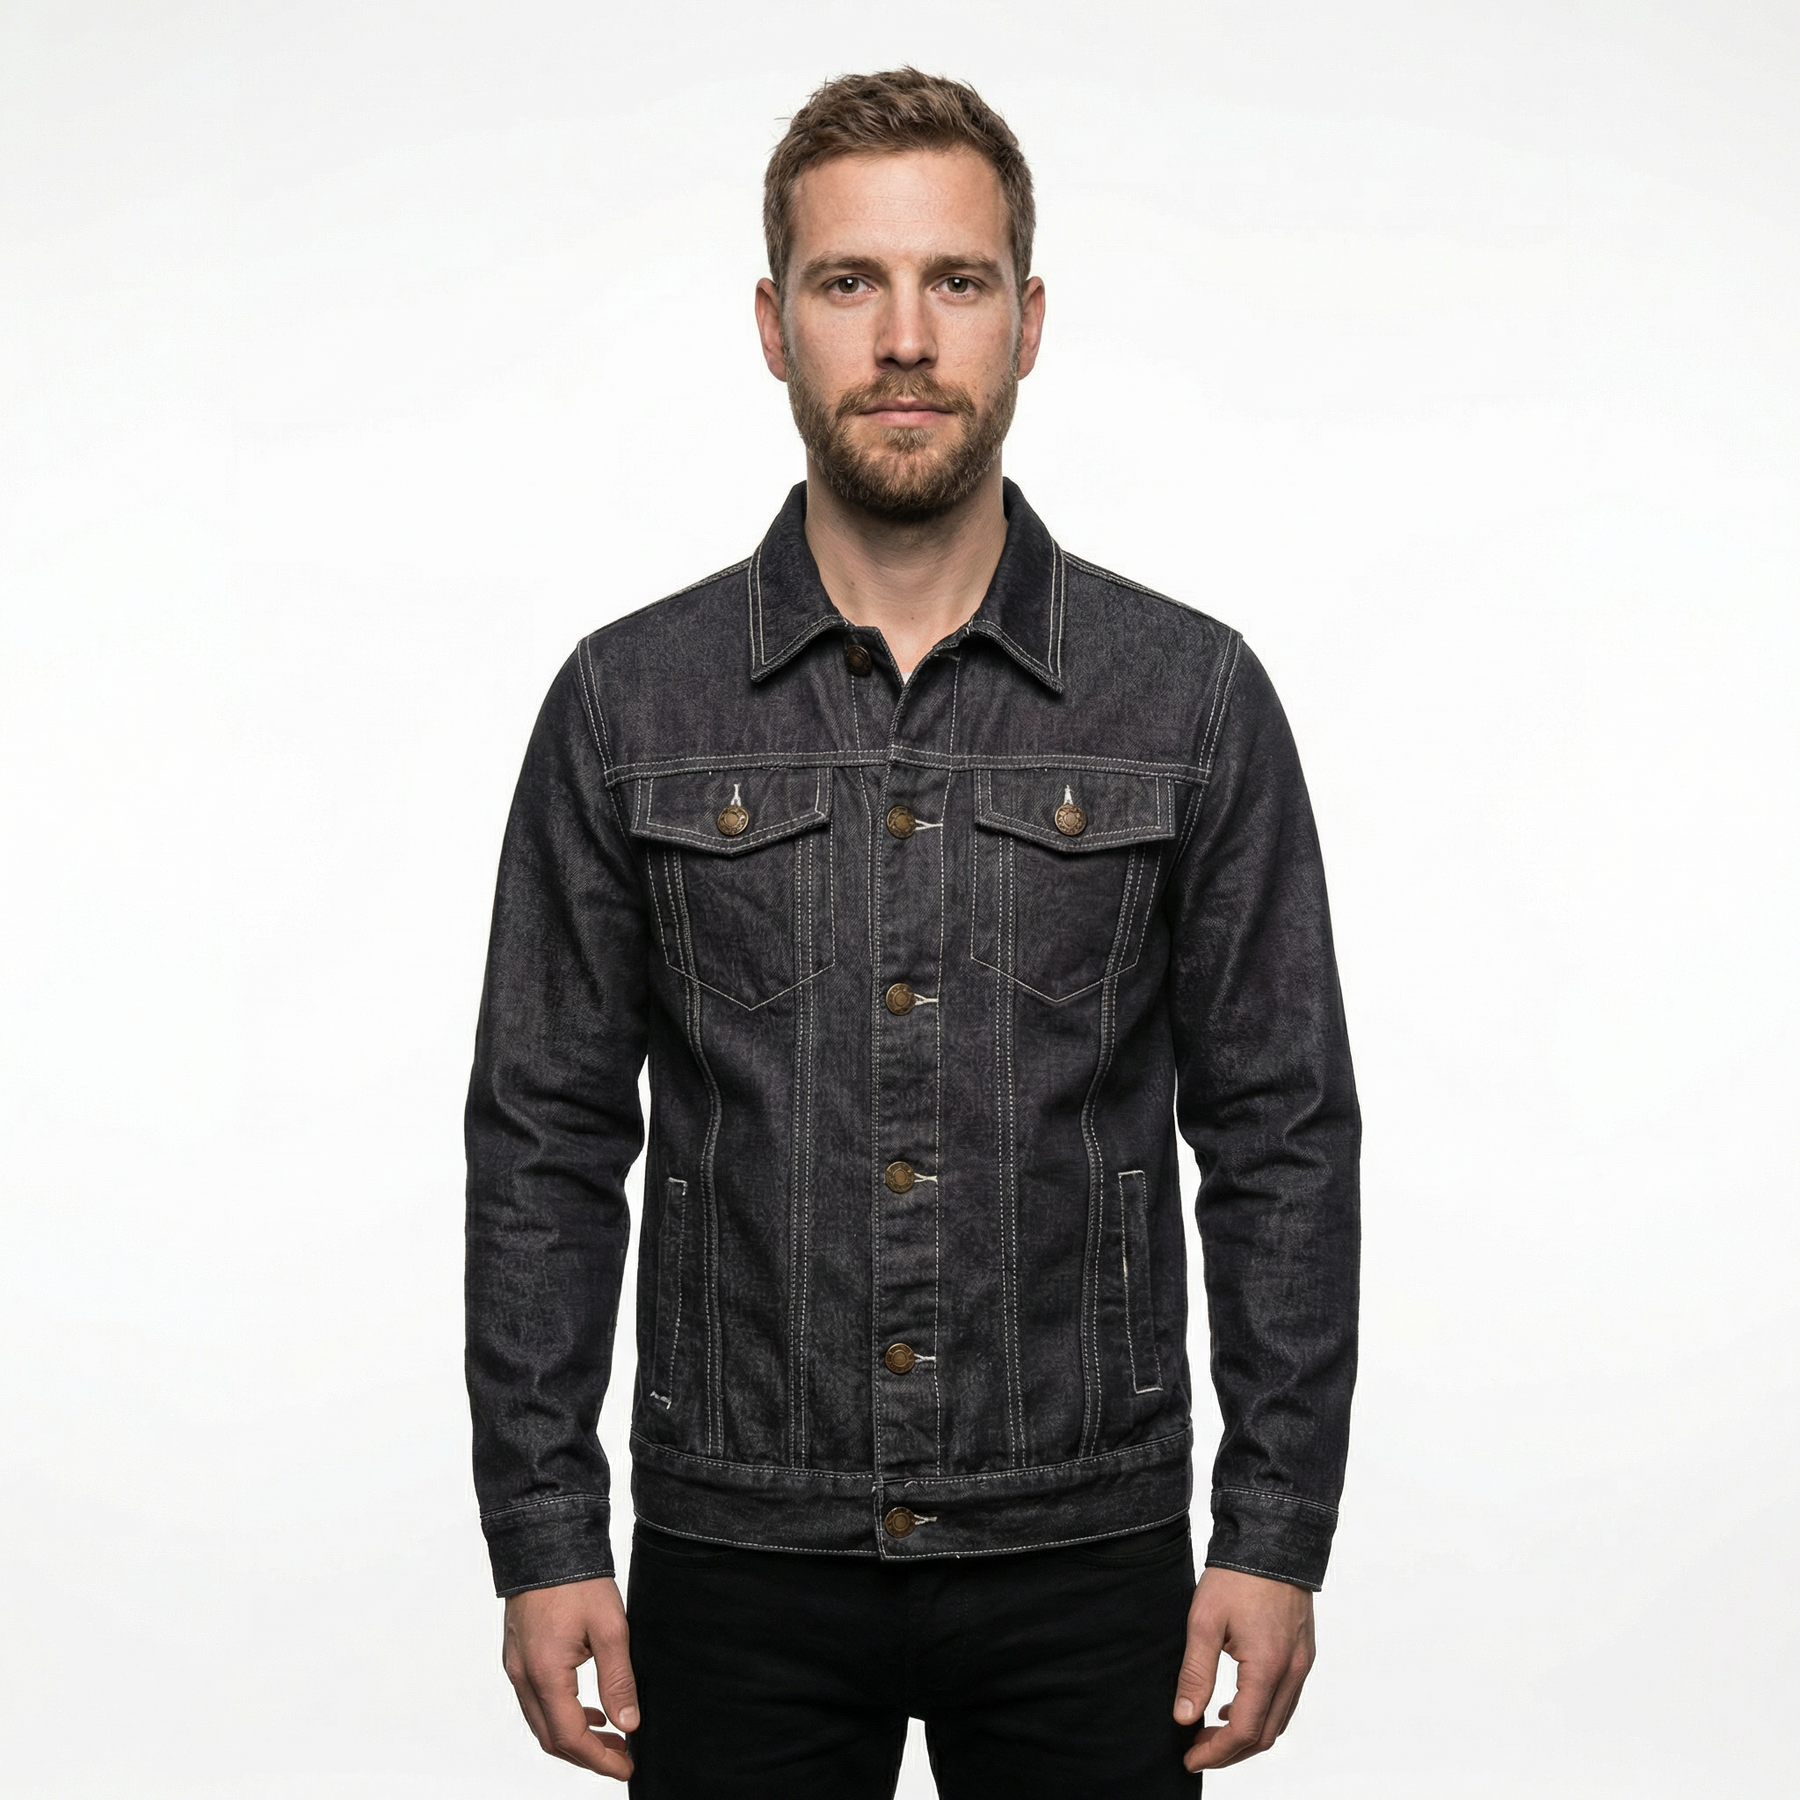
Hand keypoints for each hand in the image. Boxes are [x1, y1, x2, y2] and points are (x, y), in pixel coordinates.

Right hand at [502, 1576, 639, 1780]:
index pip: (570, 1737)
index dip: (599, 1759)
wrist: (546, 1541)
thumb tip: (628, 1724)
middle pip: (551, 1738)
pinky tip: (587, 1708)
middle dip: (587, 1755)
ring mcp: (515, 1667)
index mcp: (545, 1673)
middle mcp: (523, 1676)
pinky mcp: (516, 1656)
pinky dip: (560, 1715)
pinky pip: (535, 1701)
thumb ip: (618, 1679)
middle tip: (621, 1757)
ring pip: (541, 1722)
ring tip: (610, 1736)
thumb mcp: (610, 1628)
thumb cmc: (578, 1581)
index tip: (626, 1766)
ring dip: (573, 1736)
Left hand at [1173, 1566, 1315, 1771]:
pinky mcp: (1303, 1653)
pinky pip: (1286, 1699)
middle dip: (1230, 1751)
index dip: (1216, 1752)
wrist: (1271, 1539)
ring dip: (1248, 1735)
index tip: (1189, 1758)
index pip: (1245, 1731)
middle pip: (1266, 1734)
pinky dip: (1262, 1713)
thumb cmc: (1235, 1577)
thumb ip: (1195, 1673)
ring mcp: (1302, 1663)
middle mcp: (1293, 1671)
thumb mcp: (1204, 1621)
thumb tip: (1184, 1717)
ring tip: (1211, 1732)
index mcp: (1268, 1666)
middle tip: (1196, 1749)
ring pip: (1279, 1720)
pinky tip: (1235, 1706)